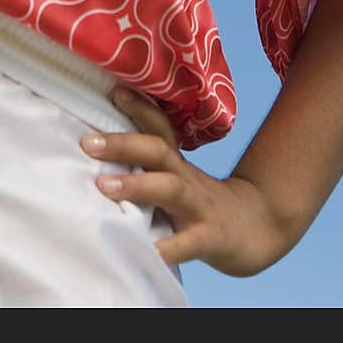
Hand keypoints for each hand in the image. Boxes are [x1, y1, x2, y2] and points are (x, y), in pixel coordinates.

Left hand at [79, 85, 291, 277]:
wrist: (255, 231)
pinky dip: (164, 248)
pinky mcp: (207, 238)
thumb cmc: (199, 204)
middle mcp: (186, 178)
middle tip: (87, 143)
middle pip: (158, 150)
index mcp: (176, 163)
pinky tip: (143, 251)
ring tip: (104, 186)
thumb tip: (94, 153)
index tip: (114, 91)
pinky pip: (184, 243)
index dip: (139, 107)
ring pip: (169, 189)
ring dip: (137, 184)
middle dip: (123, 143)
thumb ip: (146, 167)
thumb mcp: (176, 179)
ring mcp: (198, 207)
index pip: (158, 127)